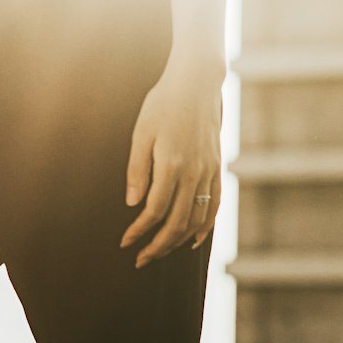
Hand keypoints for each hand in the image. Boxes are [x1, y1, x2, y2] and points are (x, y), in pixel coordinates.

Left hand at [119, 59, 221, 266]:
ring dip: (178, 241)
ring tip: (160, 251)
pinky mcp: (217, 167)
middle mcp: (194, 173)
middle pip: (177, 222)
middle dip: (158, 246)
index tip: (125, 242)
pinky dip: (205, 226)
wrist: (196, 84)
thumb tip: (133, 204)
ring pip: (197, 219)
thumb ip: (137, 169)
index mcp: (172, 164)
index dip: (139, 231)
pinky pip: (215, 204)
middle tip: (140, 259)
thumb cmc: (162, 104)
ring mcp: (209, 171)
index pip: (155, 211)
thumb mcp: (141, 132)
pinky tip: (193, 240)